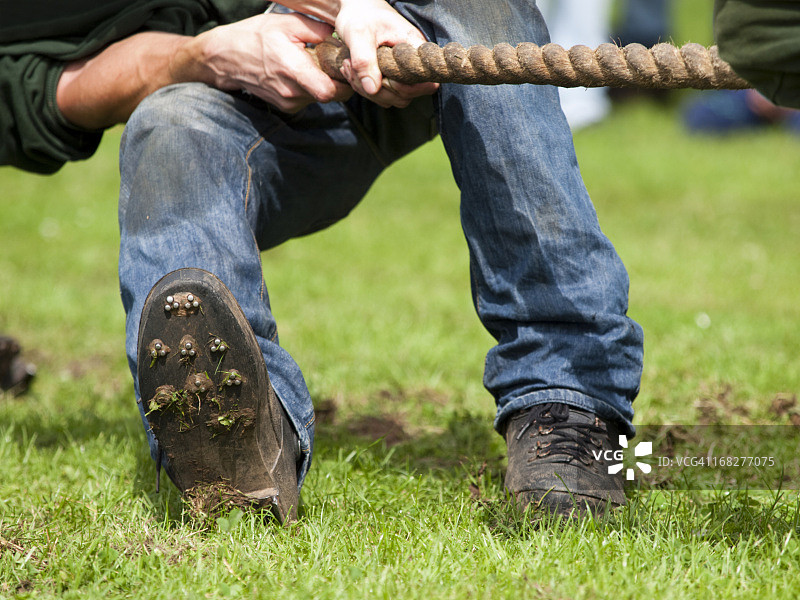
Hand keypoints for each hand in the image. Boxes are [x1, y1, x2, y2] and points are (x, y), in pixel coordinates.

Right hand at [186, 13, 353, 111]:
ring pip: (319, 98)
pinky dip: (312, 88)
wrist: (226, 57)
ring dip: (325, 84)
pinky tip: (304, 73)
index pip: (330, 92)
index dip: (345, 84)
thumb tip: (342, 37)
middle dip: (339, 83)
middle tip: (338, 65)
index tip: (347, 69)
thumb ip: (318, 30)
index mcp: (293, 70)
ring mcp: (288, 103)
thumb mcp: (287, 23)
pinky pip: (308, 99)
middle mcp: (291, 92)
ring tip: (317, 65)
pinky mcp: (285, 107)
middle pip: (330, 97)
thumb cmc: (256, 36)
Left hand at [334, 0, 438, 107]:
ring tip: (349, 66)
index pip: (427, 81)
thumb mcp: (359, 34)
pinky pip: (382, 95)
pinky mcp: (390, 78)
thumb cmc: (361, 16)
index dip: (406, 88)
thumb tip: (372, 89)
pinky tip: (351, 70)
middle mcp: (412, 64)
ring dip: (366, 90)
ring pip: (392, 99)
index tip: (383, 76)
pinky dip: (363, 89)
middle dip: (377, 90)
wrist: (356, 10)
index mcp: (414, 49)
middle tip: (352, 67)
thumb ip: (364, 60)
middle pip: (406, 96)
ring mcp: (402, 74)